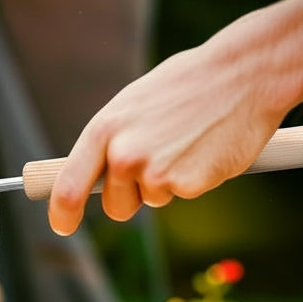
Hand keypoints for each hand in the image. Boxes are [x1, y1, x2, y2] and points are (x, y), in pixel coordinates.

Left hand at [46, 15, 296, 234]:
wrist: (240, 76)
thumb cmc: (184, 85)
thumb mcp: (131, 105)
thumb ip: (111, 140)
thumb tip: (96, 173)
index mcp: (103, 130)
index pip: (68, 186)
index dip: (62, 213)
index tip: (62, 226)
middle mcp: (122, 155)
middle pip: (115, 206)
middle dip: (132, 197)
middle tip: (156, 160)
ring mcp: (155, 173)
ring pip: (153, 201)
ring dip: (167, 182)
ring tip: (184, 142)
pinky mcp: (188, 185)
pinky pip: (184, 195)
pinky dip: (194, 179)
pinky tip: (204, 149)